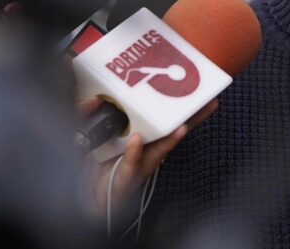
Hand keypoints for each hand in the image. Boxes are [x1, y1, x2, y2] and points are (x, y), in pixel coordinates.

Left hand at [86, 96, 219, 213]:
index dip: (179, 104)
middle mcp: (145, 152)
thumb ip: (86, 117)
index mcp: (140, 136)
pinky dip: (134, 153)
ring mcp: (139, 168)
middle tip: (208, 102)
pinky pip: (131, 167)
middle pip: (174, 132)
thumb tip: (92, 100)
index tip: (194, 87)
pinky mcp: (125, 182)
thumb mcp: (87, 137)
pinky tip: (137, 141)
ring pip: (159, 150)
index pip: (163, 118)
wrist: (81, 202)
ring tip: (182, 126)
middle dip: (194, 117)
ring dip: (171, 138)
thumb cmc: (92, 169)